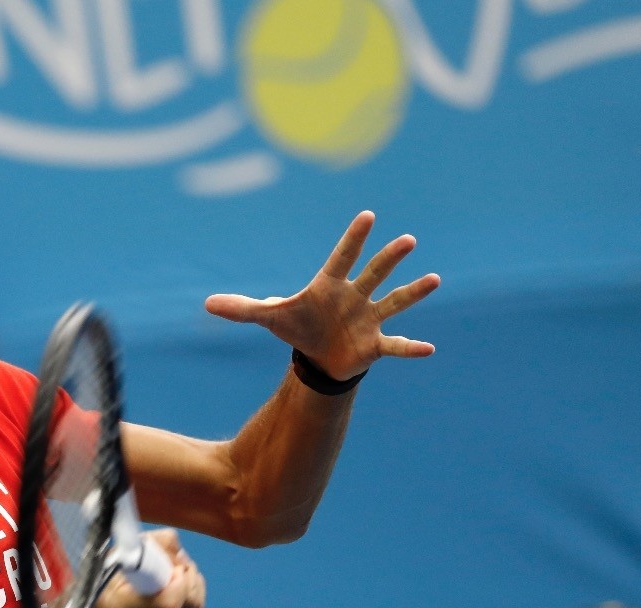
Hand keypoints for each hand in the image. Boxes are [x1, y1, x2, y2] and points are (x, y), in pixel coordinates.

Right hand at [91, 529, 203, 607]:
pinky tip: (173, 589)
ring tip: (173, 572)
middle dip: (189, 576)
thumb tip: (179, 552)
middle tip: (175, 562)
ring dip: (192, 583)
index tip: (171, 564)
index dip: (179, 580)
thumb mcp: (117, 556)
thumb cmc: (105, 582)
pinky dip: (191, 596)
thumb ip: (150, 545)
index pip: (169, 605)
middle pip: (189, 605)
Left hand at [203, 211, 439, 379]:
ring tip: (434, 280)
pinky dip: (411, 348)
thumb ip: (242, 309)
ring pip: (393, 302)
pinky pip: (396, 345)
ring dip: (413, 293)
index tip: (367, 216)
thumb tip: (207, 304)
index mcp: (329, 286)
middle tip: (407, 239)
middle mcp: (354, 297)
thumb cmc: (298, 327)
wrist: (317, 357)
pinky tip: (429, 349)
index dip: (352, 239)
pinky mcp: (375, 344)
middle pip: (373, 273)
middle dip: (389, 259)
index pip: (341, 258)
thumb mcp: (269, 318)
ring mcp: (368, 319)